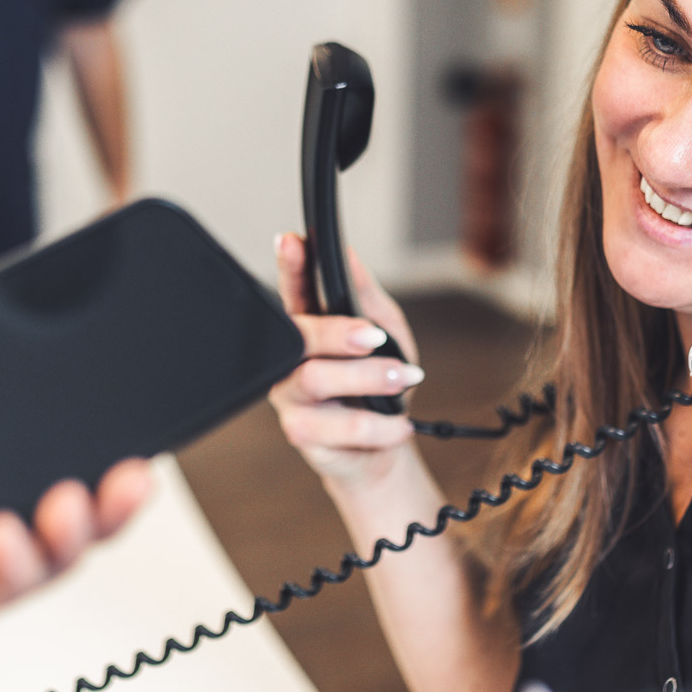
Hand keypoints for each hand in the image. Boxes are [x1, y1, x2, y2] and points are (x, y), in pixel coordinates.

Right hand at [267, 231, 421, 487]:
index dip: (288, 266)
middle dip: (337, 332)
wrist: (382, 450)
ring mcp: (291, 397)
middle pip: (299, 336)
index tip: (291, 241)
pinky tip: (399, 424)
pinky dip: (380, 425)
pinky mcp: (302, 434)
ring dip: (368, 379)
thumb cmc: (378, 388)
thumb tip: (348, 253)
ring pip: (316, 379)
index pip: (292, 291)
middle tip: (375, 337)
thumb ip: (365, 294)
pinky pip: (340, 426)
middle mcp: (291, 360)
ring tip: (403, 380)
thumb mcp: (385, 331)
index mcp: (309, 327)